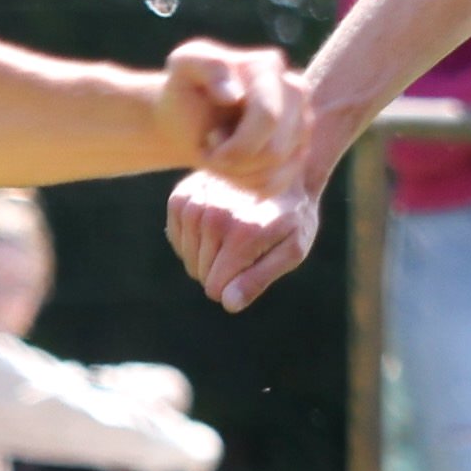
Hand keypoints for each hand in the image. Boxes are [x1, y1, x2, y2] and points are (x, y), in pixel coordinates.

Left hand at [157, 40, 302, 185]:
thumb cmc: (185, 89)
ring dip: (237, 174)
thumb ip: (207, 66)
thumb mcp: (183, 65)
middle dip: (235, 162)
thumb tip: (234, 95)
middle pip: (275, 151)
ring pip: (277, 171)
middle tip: (211, 153)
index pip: (268, 117)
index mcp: (269, 66)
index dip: (235, 143)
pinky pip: (278, 185)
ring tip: (219, 157)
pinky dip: (248, 185)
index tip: (208, 139)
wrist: (188, 117)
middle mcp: (295, 91)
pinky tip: (233, 169)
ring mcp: (302, 122)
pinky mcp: (300, 150)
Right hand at [170, 167, 318, 312]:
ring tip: (233, 232)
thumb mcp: (292, 250)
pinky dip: (193, 239)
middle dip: (222, 269)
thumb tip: (227, 303)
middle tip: (248, 245)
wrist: (284, 167)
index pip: (215, 288)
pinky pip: (177, 238)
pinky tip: (215, 226)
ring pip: (188, 258)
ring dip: (208, 254)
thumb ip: (259, 278)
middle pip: (200, 273)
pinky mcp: (182, 195)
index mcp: (243, 235)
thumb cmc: (293, 215)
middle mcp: (214, 217)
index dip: (233, 286)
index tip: (253, 266)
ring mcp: (195, 203)